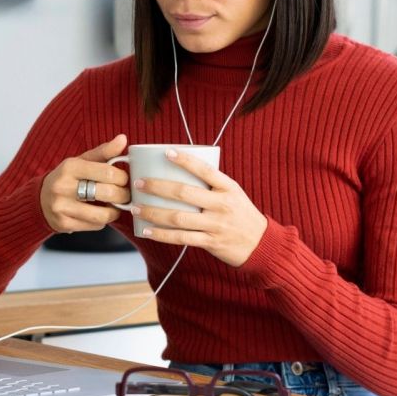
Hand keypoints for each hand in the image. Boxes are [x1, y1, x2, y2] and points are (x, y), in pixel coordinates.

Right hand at [40, 134, 130, 233]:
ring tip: (115, 206)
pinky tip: (99, 213)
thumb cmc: (67, 178)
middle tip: (124, 195)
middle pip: (107, 193)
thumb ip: (104, 151)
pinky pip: (94, 226)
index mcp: (70, 167)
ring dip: (115, 212)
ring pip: (102, 215)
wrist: (40, 199)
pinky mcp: (63, 224)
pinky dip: (102, 221)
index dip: (123, 178)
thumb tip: (123, 138)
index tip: (124, 180)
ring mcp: (62, 207)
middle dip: (123, 195)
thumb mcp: (82, 161)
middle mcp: (63, 186)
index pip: (108, 172)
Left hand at [131, 148, 267, 267]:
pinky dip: (162, 234)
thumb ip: (212, 184)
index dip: (184, 160)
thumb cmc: (240, 213)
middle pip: (184, 193)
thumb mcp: (233, 193)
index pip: (205, 170)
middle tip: (139, 183)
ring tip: (136, 207)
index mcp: (228, 187)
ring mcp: (215, 224)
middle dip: (157, 187)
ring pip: (178, 217)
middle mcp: (222, 204)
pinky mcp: (210, 242)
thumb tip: (180, 170)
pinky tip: (147, 230)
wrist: (261, 243)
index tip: (165, 152)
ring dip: (153, 212)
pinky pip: (181, 238)